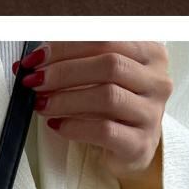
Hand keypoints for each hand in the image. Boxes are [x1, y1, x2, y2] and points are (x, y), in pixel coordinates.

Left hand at [19, 41, 171, 172]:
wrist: (130, 150)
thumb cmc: (111, 107)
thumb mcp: (98, 76)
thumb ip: (73, 61)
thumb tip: (31, 61)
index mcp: (150, 53)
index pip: (105, 38)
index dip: (66, 46)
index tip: (36, 57)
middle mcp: (157, 80)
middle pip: (109, 64)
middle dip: (65, 71)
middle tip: (36, 81)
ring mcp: (152, 113)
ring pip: (108, 96)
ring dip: (66, 98)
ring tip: (41, 104)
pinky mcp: (141, 143)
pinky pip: (105, 130)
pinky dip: (75, 126)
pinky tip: (57, 125)